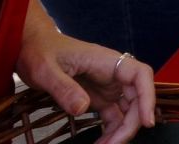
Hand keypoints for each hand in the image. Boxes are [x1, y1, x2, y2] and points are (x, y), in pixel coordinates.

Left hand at [18, 0, 156, 143]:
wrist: (31, 47)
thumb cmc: (39, 50)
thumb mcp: (46, 70)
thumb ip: (64, 88)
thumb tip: (82, 109)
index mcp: (105, 61)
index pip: (140, 75)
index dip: (148, 97)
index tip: (147, 121)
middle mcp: (112, 74)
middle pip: (136, 99)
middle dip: (130, 124)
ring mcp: (106, 86)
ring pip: (126, 111)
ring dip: (121, 131)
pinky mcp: (98, 97)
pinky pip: (112, 117)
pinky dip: (110, 132)